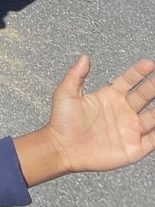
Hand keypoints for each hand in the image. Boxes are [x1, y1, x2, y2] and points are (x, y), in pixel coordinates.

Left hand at [13, 56, 154, 186]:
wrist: (63, 148)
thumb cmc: (61, 122)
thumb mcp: (66, 94)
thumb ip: (75, 75)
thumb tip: (84, 58)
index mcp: (108, 98)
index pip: (128, 82)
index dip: (138, 73)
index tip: (149, 64)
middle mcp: (122, 112)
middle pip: (144, 96)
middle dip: (154, 87)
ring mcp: (129, 129)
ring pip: (154, 116)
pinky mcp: (134, 148)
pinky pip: (154, 139)